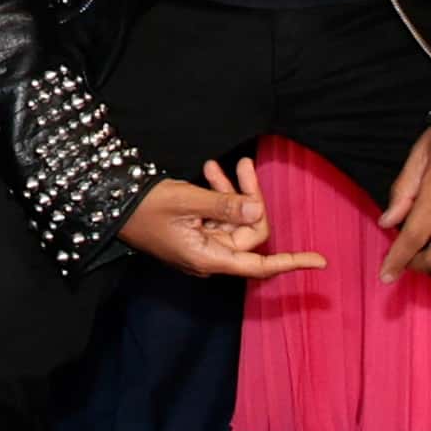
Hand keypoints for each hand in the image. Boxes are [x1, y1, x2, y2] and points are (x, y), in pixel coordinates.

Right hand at [122, 161, 315, 281]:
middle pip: (248, 231)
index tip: (320, 262)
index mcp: (210, 258)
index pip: (260, 265)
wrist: (110, 205)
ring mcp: (203, 245)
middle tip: (242, 165)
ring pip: (234, 219)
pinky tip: (209, 173)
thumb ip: (225, 205)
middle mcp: (210, 256)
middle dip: (249, 197)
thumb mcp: (187, 201)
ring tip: (217, 165)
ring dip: (230, 192)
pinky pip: (219, 216)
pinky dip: (218, 196)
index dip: (291, 262)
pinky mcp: (195, 233)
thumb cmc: (144, 207)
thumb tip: (257, 210)